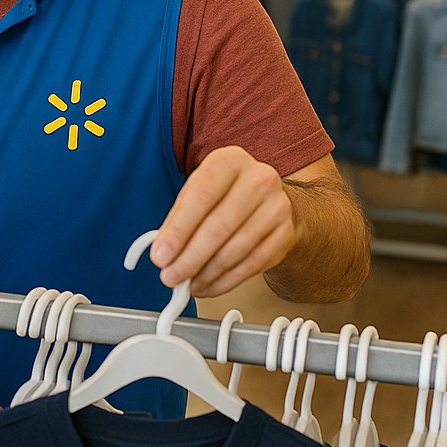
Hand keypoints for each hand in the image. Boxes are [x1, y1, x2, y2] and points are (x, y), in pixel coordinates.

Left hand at [149, 145, 297, 297]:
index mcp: (229, 161)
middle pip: (218, 227)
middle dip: (189, 258)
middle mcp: (258, 179)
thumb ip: (178, 219)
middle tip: (170, 276)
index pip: (199, 197)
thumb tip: (163, 252)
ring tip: (188, 284)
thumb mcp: (198, 193)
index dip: (177, 231)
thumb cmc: (225, 196)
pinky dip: (226, 280)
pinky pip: (253, 264)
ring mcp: (277, 206)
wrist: (268, 202)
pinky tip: (209, 285)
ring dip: (206, 273)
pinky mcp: (286, 233)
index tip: (160, 255)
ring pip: (235, 249)